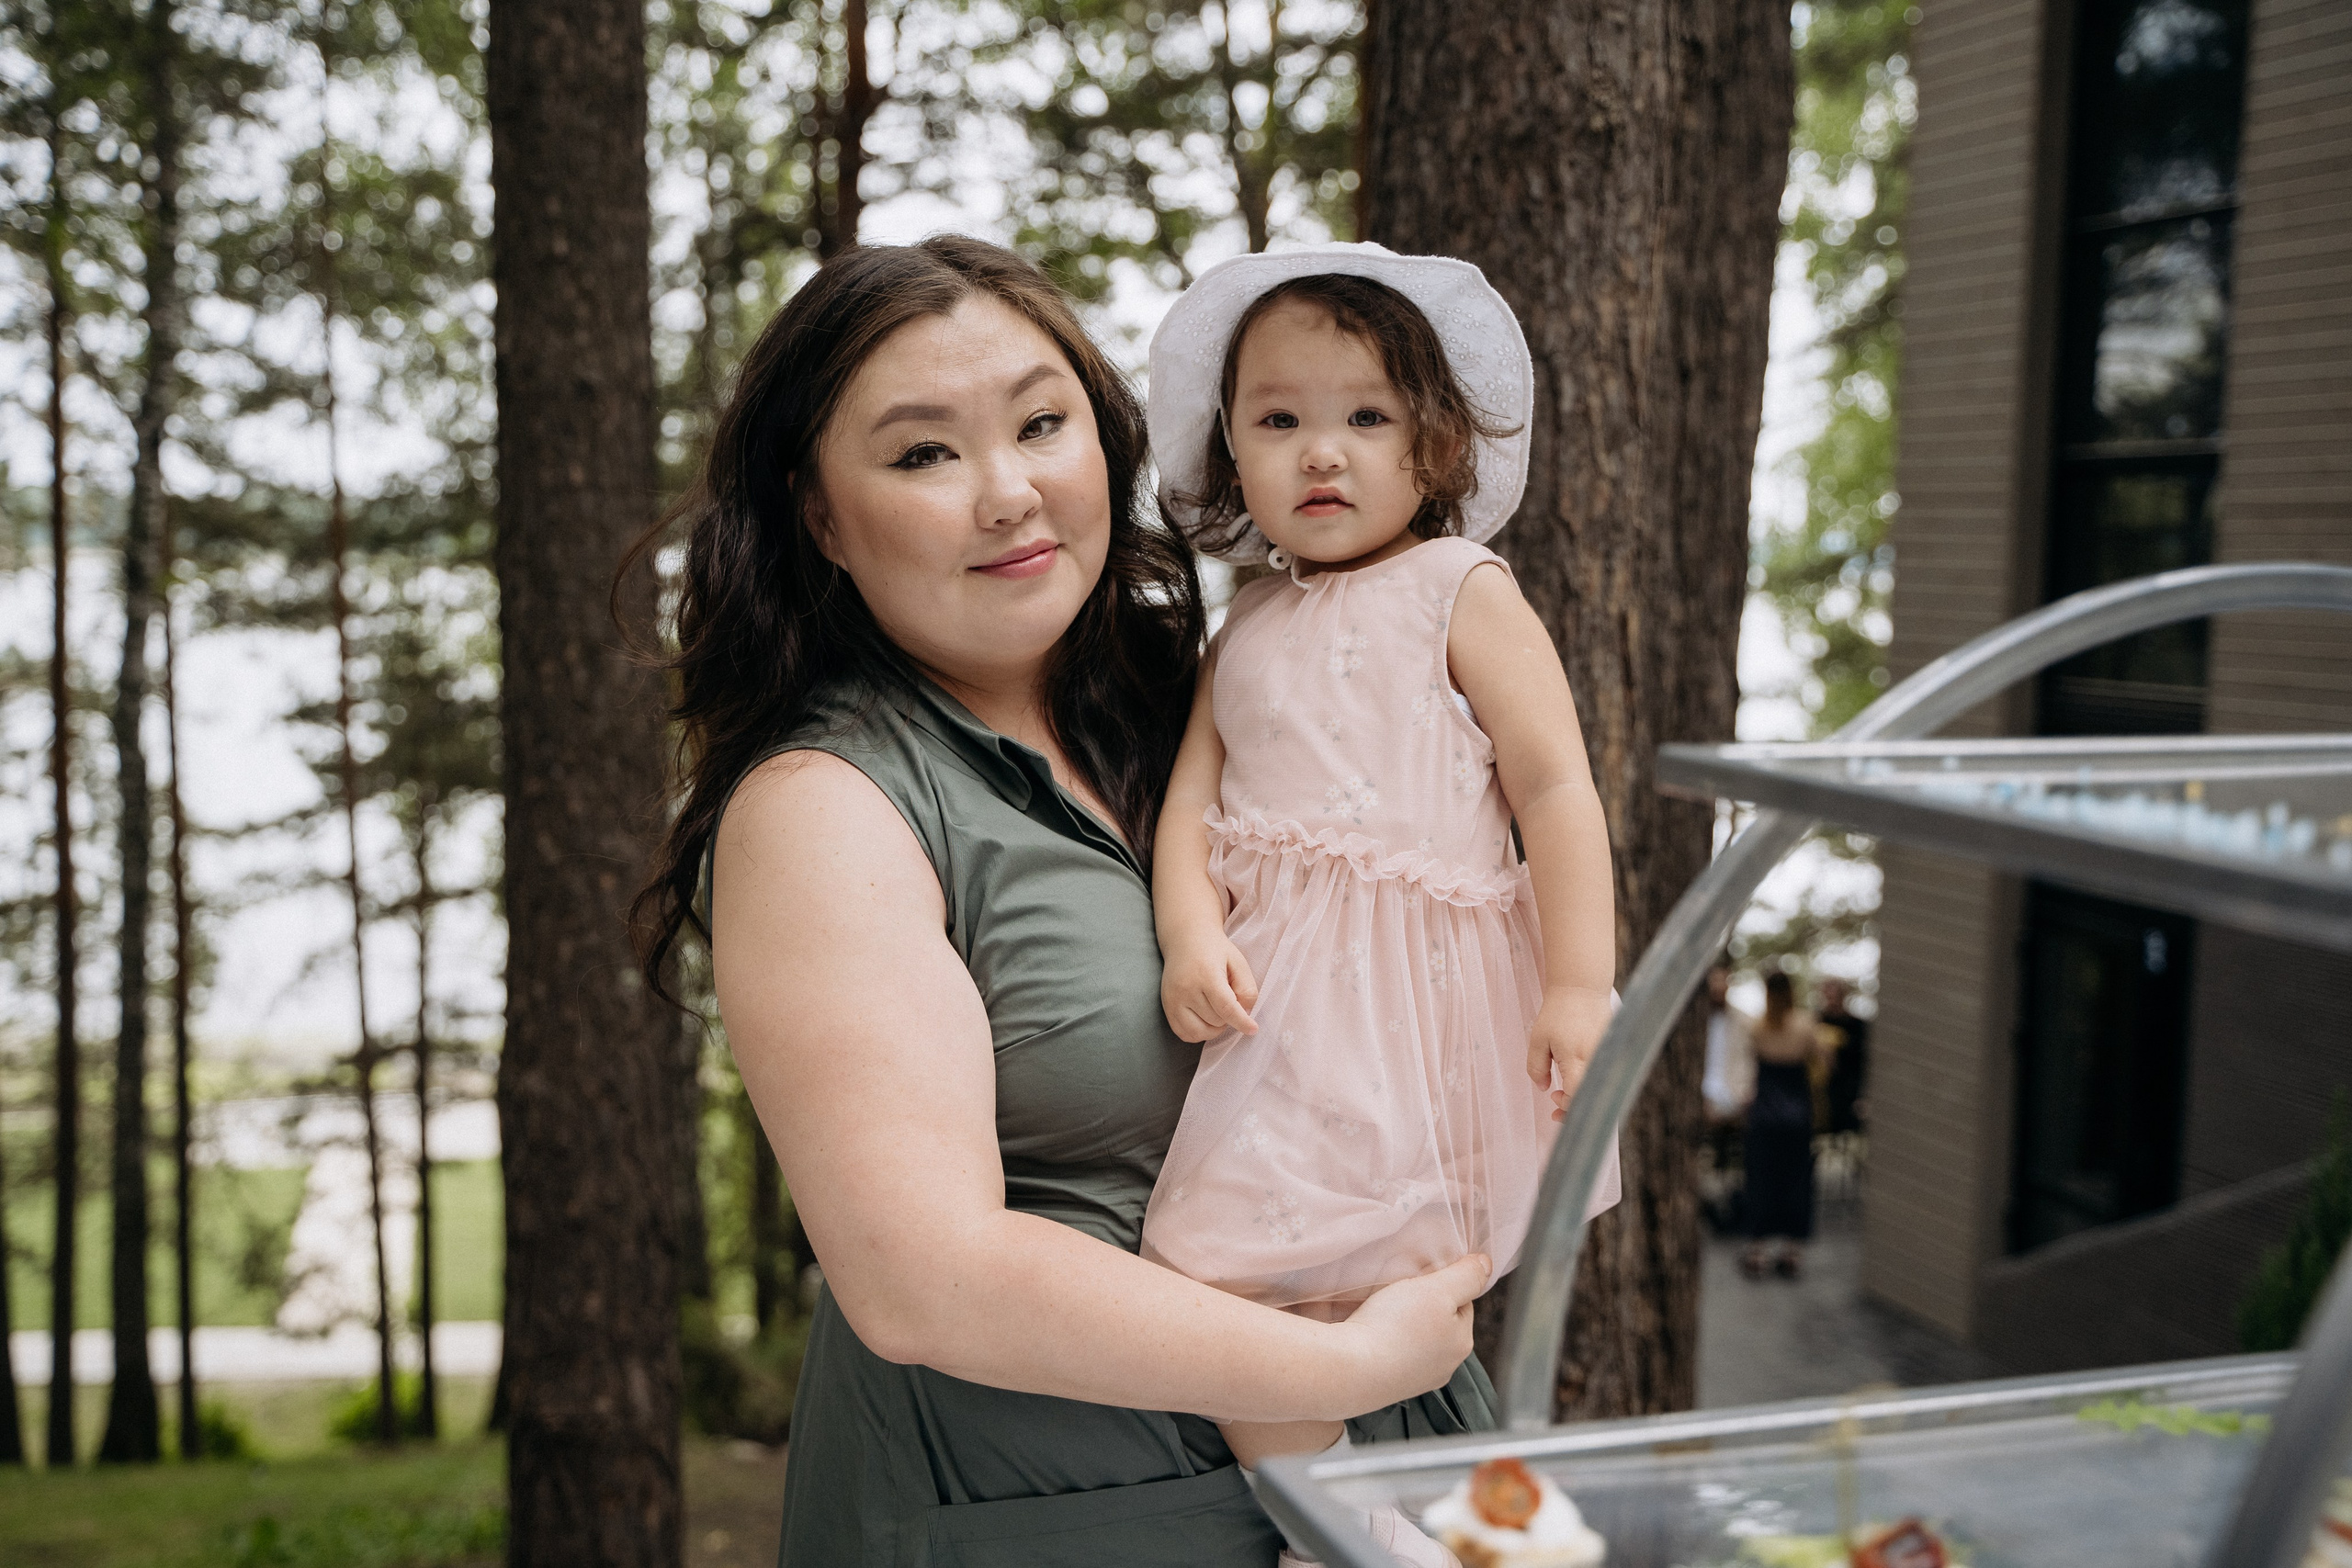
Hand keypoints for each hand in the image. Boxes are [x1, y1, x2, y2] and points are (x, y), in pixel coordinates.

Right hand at [1161, 932, 1259, 1041]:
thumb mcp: (1238, 962)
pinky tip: (1205, 1019)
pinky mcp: (1166, 1007)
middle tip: (1229, 1000)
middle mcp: (1186, 989)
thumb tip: (1245, 1013)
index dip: (1242, 1022)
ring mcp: (1173, 999)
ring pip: (1200, 1032)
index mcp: (1206, 974)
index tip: (1253, 1029)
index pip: (1226, 1008)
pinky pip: (1184, 1034)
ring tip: (1218, 1012)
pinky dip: (1198, 1033)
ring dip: (1214, 1029)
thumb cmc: (1215, 950)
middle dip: (1228, 1017)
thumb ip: (1247, 988)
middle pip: (1215, 1021)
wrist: (1185, 939)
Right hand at [1337, 1254, 1489, 1408]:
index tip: (1420, 1278)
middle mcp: (1444, 1367)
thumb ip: (1466, 1275)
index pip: (1462, 1302)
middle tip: (1399, 1292)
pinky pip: (1393, 1354)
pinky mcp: (1388, 1386)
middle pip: (1439, 1321)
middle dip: (1423, 1304)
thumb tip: (1486, 1264)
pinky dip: (1385, 1341)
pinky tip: (1371, 1333)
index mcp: (1461, 1343)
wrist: (1349, 1370)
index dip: (1442, 1284)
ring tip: (1382, 1311)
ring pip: (1416, 1338)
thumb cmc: (1394, 1327)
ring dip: (1403, 1323)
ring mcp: (1415, 1380)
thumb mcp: (1436, 1289)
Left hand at [1527, 985, 1611, 1121]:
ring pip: (1601, 1090)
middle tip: (1557, 1110)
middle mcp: (1597, 1060)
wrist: (1582, 988)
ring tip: (1565, 1096)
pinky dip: (1592, 1086)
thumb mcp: (1538, 1039)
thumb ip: (1536, 1067)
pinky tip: (1579, 1083)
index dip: (1565, 1104)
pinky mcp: (1613, 1052)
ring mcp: (1607, 1056)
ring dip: (1584, 1098)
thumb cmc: (1558, 1012)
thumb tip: (1544, 1089)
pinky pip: (1605, 1077)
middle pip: (1592, 1098)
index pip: (1576, 1095)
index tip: (1553, 1097)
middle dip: (1574, 1109)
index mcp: (1577, 1058)